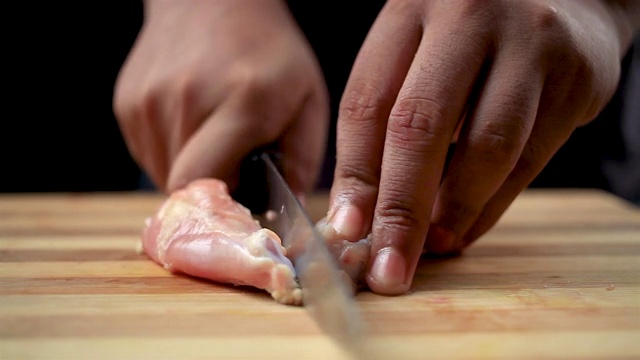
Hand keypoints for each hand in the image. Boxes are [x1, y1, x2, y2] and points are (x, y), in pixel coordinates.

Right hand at [114, 0, 328, 195]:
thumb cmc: (269, 52)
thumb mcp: (308, 101)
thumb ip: (302, 160)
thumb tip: (286, 211)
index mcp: (240, 104)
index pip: (203, 186)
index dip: (220, 209)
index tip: (240, 205)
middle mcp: (185, 102)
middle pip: (182, 187)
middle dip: (210, 193)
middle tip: (234, 171)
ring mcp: (148, 102)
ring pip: (163, 174)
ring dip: (190, 172)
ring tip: (214, 140)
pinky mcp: (128, 103)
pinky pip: (149, 154)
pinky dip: (172, 153)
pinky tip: (193, 125)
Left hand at [328, 0, 638, 294]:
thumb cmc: (469, 32)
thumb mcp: (416, 49)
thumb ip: (386, 115)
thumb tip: (360, 212)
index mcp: (410, 8)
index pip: (368, 103)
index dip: (355, 175)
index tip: (348, 230)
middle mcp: (468, 18)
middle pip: (420, 127)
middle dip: (400, 210)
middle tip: (389, 266)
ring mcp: (530, 44)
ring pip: (486, 149)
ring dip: (453, 212)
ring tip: (431, 246)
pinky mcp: (578, 77)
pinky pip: (530, 160)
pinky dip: (494, 204)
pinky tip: (468, 226)